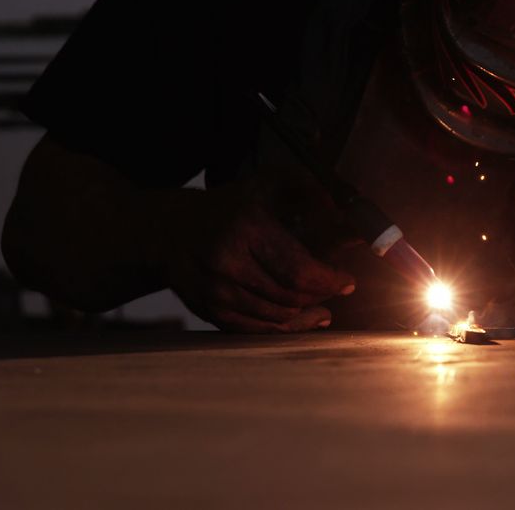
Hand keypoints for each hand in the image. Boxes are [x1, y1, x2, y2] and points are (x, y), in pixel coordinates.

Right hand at [161, 179, 355, 332]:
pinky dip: (283, 328)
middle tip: (336, 289)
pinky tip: (301, 319)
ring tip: (322, 305)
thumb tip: (339, 209)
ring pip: (276, 318)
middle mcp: (228, 262)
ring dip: (306, 314)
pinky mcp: (209, 311)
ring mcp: (215, 290)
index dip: (330, 280)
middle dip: (321, 295)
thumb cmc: (225, 208)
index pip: (299, 270)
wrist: (168, 230)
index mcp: (246, 228)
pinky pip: (256, 330)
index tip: (347, 280)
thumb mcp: (264, 184)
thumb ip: (306, 189)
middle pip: (290, 297)